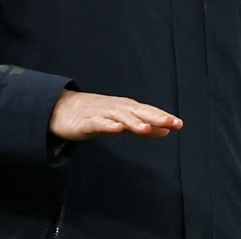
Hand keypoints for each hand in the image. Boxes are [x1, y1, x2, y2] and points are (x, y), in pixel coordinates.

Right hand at [49, 90, 182, 140]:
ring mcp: (101, 114)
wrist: (61, 108)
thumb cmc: (95, 114)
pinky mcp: (85, 122)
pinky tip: (116, 129)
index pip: (147, 112)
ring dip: (133, 121)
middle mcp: (116, 108)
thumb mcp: (122, 122)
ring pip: (119, 117)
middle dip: (154, 116)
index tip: (179, 124)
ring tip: (146, 128)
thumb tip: (167, 131)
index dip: (163, 117)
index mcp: (126, 108)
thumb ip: (143, 126)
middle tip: (171, 122)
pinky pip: (97, 123)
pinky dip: (107, 125)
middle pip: (137, 112)